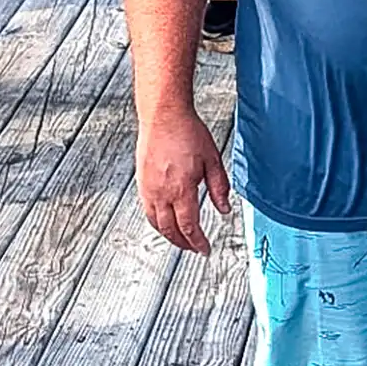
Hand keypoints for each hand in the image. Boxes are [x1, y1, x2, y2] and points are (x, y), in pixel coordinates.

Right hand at [136, 108, 230, 255]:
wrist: (163, 116)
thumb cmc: (188, 133)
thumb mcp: (213, 160)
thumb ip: (219, 188)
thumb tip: (224, 209)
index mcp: (181, 189)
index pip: (189, 227)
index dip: (197, 242)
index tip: (205, 249)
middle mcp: (161, 193)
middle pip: (170, 230)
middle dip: (183, 243)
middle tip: (194, 248)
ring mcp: (148, 188)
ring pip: (155, 223)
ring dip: (169, 235)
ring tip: (181, 239)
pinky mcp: (141, 182)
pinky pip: (147, 210)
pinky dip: (157, 222)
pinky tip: (165, 221)